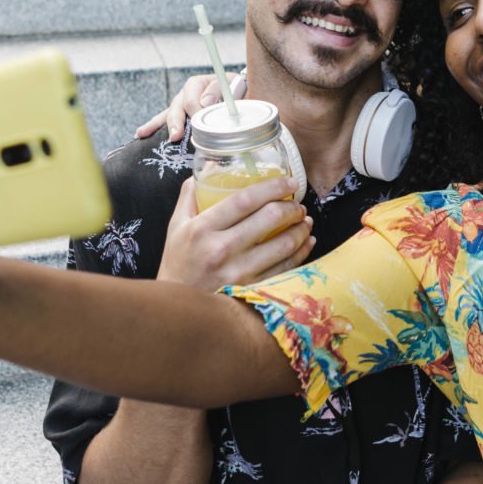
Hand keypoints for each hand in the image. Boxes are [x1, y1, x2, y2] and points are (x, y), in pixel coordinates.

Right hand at [135, 73, 225, 142]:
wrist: (236, 92)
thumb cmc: (233, 89)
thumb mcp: (230, 84)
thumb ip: (218, 89)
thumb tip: (205, 101)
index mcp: (197, 84)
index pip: (191, 100)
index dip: (194, 112)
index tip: (198, 122)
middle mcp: (186, 93)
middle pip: (176, 108)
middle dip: (175, 123)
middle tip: (176, 136)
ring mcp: (180, 104)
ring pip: (167, 114)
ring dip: (156, 125)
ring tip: (143, 134)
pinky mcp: (178, 114)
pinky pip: (163, 120)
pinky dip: (152, 127)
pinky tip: (140, 134)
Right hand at [159, 177, 314, 291]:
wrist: (178, 311)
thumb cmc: (178, 265)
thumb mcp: (176, 228)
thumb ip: (190, 198)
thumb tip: (205, 172)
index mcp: (202, 229)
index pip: (245, 199)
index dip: (272, 187)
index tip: (289, 182)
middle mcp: (221, 250)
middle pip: (269, 219)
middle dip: (292, 207)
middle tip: (298, 204)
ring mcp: (238, 273)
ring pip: (283, 245)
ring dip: (301, 229)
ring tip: (305, 221)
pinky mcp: (251, 291)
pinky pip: (285, 269)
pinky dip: (301, 253)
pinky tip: (306, 242)